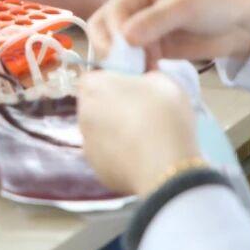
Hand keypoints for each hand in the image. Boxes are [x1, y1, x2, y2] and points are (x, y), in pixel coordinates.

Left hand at [78, 71, 200, 195]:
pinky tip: (143, 158)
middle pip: (95, 106)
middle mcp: (84, 114)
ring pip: (101, 134)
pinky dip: (121, 157)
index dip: (113, 84)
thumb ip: (146, 78)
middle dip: (113, 108)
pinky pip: (109, 157)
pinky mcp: (98, 170)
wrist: (164, 167)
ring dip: (117, 134)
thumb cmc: (164, 116)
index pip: (94, 79)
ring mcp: (88, 145)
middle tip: (141, 114)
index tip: (132, 91)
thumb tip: (144, 84)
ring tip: (145, 139)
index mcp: (94, 86)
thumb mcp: (163, 83)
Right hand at [88, 0, 249, 67]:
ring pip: (117, 44)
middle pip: (106, 25)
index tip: (119, 51)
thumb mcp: (184, 7)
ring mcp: (143, 27)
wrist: (242, 25)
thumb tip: (123, 39)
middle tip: (119, 66)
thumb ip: (154, 22)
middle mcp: (136, 4)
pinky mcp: (153, 46)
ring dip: (123, 59)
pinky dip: (136, 67)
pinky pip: (134, 58)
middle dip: (110, 45)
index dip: (112, 30)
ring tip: (136, 73)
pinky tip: (147, 75)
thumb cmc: (215, 4)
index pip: (113, 8)